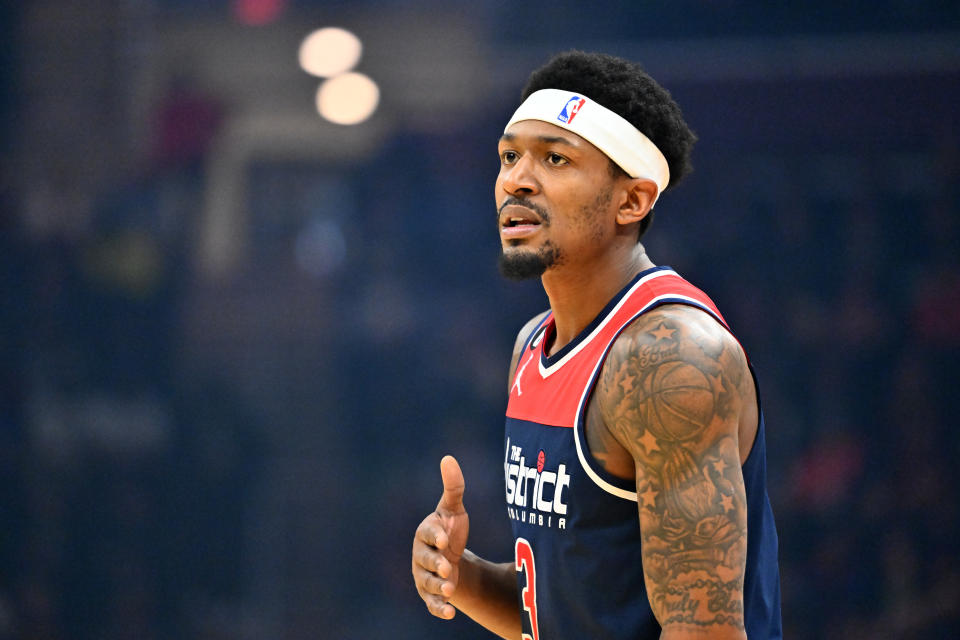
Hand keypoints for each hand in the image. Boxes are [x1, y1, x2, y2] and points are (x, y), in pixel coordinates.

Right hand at [412, 455, 469, 619]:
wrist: (453, 558)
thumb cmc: (451, 531)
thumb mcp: (454, 509)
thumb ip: (453, 486)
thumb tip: (448, 457)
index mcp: (425, 533)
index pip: (427, 534)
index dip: (435, 536)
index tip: (445, 539)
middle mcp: (421, 555)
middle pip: (426, 561)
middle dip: (436, 565)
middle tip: (448, 569)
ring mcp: (424, 576)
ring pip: (427, 583)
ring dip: (438, 588)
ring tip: (450, 589)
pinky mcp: (430, 594)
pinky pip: (431, 604)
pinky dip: (439, 608)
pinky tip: (450, 613)